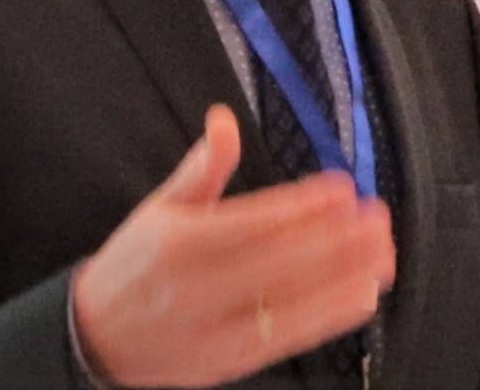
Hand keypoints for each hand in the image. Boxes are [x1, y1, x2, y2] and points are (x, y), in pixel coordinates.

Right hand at [72, 104, 395, 388]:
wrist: (96, 341)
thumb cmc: (135, 265)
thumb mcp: (158, 209)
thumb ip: (201, 168)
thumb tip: (224, 118)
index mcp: (179, 242)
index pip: (252, 221)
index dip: (302, 205)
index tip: (343, 188)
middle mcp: (199, 287)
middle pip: (280, 262)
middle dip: (336, 240)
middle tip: (378, 218)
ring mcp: (217, 328)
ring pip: (291, 301)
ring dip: (344, 276)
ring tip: (383, 252)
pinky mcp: (232, 360)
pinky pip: (289, 337)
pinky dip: (329, 317)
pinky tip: (362, 295)